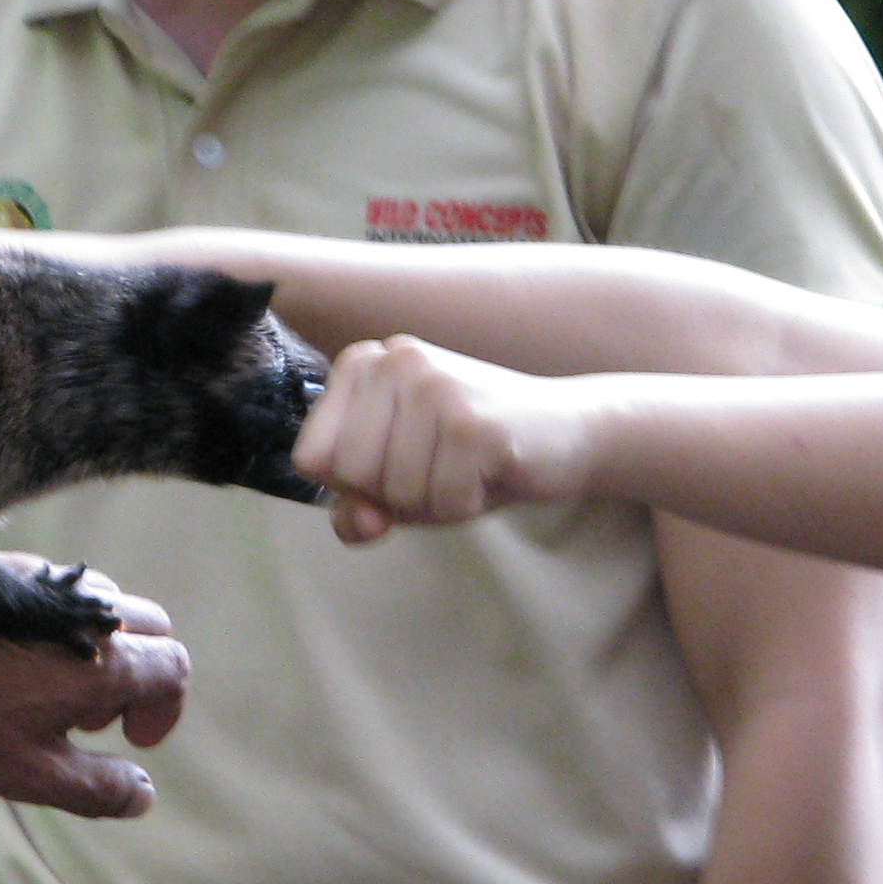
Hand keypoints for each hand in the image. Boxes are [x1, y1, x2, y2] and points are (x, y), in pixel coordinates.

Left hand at [0, 558, 188, 816]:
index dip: (164, 709)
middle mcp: (87, 611)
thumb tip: (142, 795)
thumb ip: (95, 788)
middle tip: (90, 717)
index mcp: (103, 660)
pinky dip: (64, 628)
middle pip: (152, 629)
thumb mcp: (28, 773)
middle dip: (138, 674)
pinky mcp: (14, 572)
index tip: (131, 738)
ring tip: (48, 692)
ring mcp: (50, 584)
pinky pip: (65, 594)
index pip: (174, 667)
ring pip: (108, 607)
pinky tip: (14, 663)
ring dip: (100, 649)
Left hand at [291, 336, 599, 543]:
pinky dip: (469, 506)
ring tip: (470, 467)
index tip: (403, 461)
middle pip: (351, 476)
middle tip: (443, 466)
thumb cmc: (473, 457)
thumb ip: (358, 507)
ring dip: (438, 502)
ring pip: (398, 494)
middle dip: (398, 495)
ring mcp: (436, 386)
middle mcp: (393, 359)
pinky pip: (444, 503)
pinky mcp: (475, 422)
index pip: (311, 459)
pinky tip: (493, 472)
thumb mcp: (401, 481)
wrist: (571, 432)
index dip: (356, 485)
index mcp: (362, 363)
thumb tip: (362, 523)